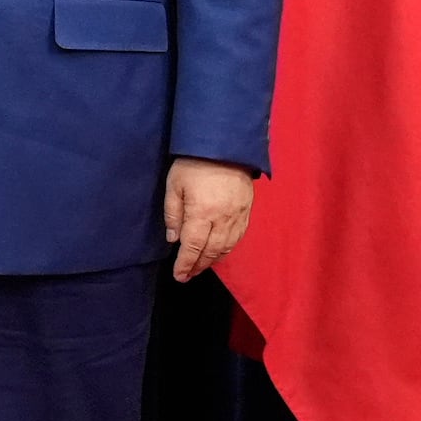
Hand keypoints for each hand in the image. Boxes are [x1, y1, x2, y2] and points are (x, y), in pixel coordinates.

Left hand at [163, 157, 254, 281]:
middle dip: (198, 266)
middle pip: (210, 251)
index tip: (179, 276)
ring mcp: (237, 215)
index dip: (185, 264)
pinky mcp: (247, 210)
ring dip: (213, 260)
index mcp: (202, 213)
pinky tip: (220, 251)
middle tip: (188, 274)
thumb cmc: (194, 163)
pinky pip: (239, 236)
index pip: (192, 247)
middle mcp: (222, 219)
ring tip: (201, 265)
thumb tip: (174, 239)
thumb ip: (173, 214)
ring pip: (226, 247)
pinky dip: (228, 248)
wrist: (226, 144)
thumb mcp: (174, 185)